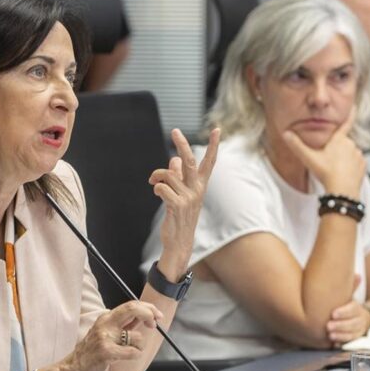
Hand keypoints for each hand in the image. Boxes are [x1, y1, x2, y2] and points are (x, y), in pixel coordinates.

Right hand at [58, 301, 162, 370]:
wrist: (72, 369)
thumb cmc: (92, 352)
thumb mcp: (107, 333)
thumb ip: (125, 325)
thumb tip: (145, 317)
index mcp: (106, 318)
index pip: (131, 305)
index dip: (148, 308)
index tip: (157, 316)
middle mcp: (105, 324)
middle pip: (133, 309)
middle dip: (149, 315)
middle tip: (154, 325)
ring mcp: (105, 337)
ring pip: (137, 337)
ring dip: (139, 347)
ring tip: (128, 353)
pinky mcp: (106, 352)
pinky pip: (133, 352)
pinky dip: (134, 356)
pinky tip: (124, 358)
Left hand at [152, 128, 218, 278]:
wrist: (180, 241)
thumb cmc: (181, 216)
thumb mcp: (182, 194)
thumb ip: (179, 175)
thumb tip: (176, 158)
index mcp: (201, 185)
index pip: (209, 162)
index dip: (213, 145)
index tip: (217, 129)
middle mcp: (197, 190)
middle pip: (191, 161)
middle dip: (182, 144)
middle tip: (175, 130)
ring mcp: (188, 198)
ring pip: (170, 175)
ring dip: (157, 175)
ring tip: (152, 181)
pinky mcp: (177, 206)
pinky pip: (162, 188)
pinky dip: (156, 187)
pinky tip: (156, 193)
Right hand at [282, 106, 364, 197]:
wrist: (342, 189)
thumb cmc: (327, 173)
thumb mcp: (308, 158)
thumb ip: (296, 145)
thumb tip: (286, 134)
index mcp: (339, 140)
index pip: (345, 123)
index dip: (349, 114)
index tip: (354, 107)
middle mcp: (351, 145)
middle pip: (343, 142)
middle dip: (336, 148)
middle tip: (327, 159)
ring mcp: (358, 155)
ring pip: (350, 153)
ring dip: (344, 157)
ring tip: (334, 168)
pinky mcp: (363, 166)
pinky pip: (356, 163)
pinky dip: (351, 166)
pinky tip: (343, 172)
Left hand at [326, 299, 369, 346]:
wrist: (362, 319)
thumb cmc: (346, 309)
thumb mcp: (345, 302)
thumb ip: (336, 301)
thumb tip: (319, 297)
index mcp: (357, 309)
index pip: (353, 309)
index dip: (343, 312)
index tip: (333, 314)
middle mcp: (360, 319)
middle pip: (353, 323)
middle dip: (340, 325)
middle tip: (328, 326)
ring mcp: (360, 330)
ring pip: (353, 334)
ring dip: (341, 336)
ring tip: (330, 336)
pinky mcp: (357, 339)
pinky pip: (351, 343)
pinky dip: (343, 344)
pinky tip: (335, 344)